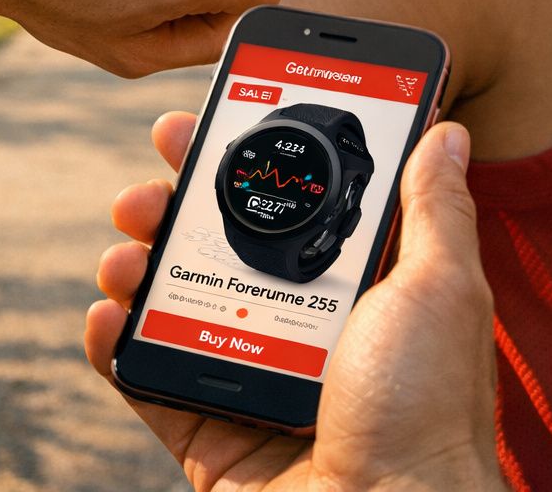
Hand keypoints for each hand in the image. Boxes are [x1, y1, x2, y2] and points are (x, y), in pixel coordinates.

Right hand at [85, 114, 503, 490]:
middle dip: (170, 206)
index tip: (203, 123)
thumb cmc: (427, 413)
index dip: (241, 160)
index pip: (288, 206)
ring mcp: (245, 376)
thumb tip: (445, 130)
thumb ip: (431, 209)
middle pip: (216, 248)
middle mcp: (295, 327)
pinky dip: (113, 345)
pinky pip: (145, 378)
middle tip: (144, 188)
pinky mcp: (207, 428)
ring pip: (171, 305)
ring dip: (133, 266)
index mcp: (351, 290)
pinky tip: (106, 315)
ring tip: (124, 254)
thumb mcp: (437, 292)